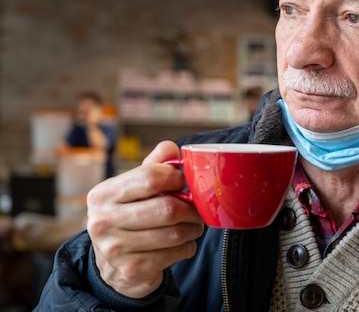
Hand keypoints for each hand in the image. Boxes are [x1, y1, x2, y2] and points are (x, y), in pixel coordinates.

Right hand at [87, 141, 203, 298]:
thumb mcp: (134, 188)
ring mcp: (115, 248)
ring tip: (192, 224)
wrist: (113, 265)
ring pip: (176, 233)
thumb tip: (171, 148)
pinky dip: (188, 246)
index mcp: (103, 194)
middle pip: (167, 209)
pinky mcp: (132, 269)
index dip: (176, 177)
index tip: (183, 182)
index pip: (150, 177)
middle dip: (191, 208)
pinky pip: (177, 253)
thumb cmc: (130, 215)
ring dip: (193, 228)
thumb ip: (153, 165)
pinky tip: (182, 243)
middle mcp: (103, 221)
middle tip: (196, 208)